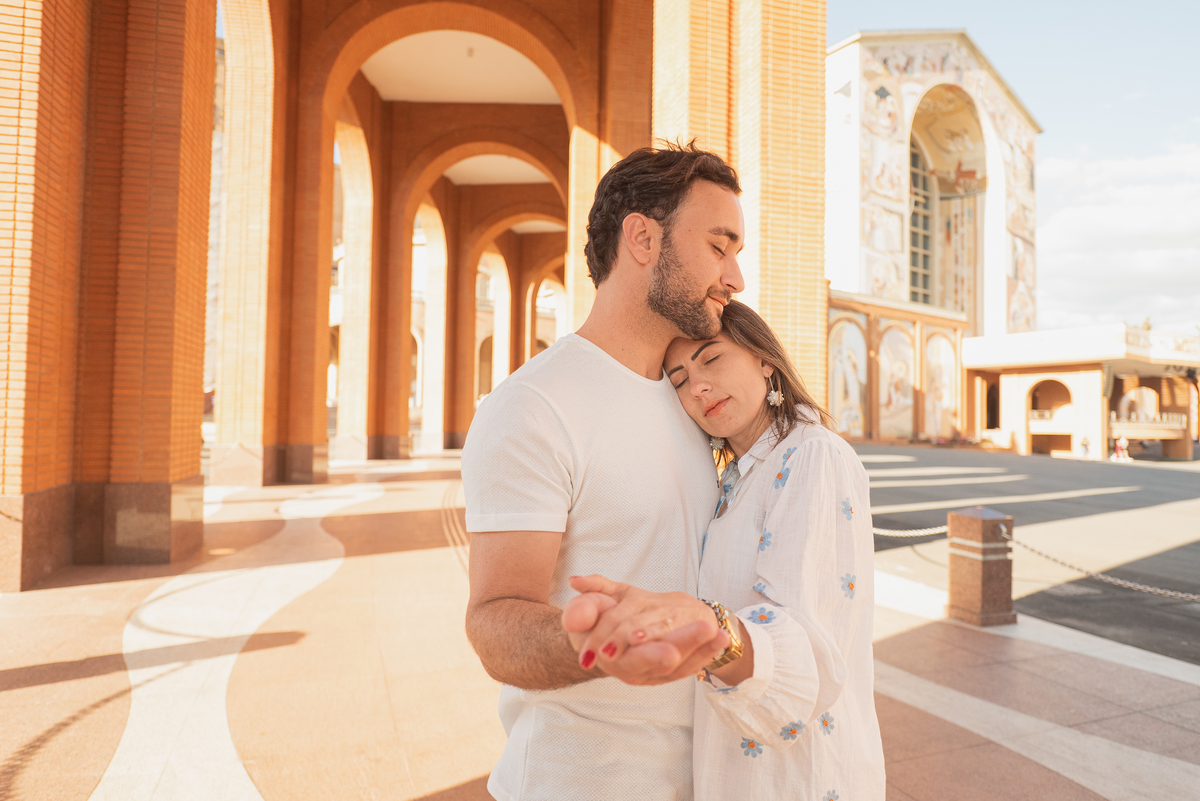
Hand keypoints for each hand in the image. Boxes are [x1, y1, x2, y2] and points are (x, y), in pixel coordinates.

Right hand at [561, 574, 727, 684]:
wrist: (601, 639)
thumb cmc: (593, 621)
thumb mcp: (584, 609)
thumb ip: (582, 603)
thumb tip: (575, 586)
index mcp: (611, 658)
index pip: (633, 659)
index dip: (651, 655)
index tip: (670, 649)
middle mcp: (634, 670)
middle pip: (662, 663)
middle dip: (686, 646)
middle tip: (706, 630)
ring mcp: (654, 671)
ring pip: (681, 664)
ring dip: (702, 648)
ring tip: (720, 632)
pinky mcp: (670, 668)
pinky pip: (691, 663)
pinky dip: (707, 652)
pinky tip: (722, 638)